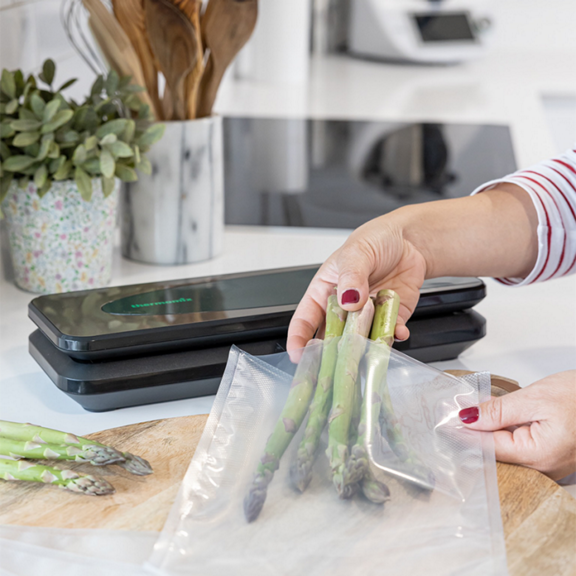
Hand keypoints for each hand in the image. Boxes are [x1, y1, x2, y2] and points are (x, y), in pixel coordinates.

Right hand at [287, 214, 427, 351]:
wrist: (409, 240)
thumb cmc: (374, 241)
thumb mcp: (356, 253)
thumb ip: (351, 277)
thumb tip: (348, 299)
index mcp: (324, 292)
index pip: (305, 320)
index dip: (299, 339)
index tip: (299, 355)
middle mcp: (344, 309)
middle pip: (332, 338)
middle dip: (332, 354)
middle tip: (335, 363)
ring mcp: (367, 316)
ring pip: (361, 341)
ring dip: (365, 348)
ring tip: (369, 350)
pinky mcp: (391, 318)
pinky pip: (389, 333)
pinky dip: (394, 336)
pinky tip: (397, 332)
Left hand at [459, 370, 575, 479]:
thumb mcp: (534, 398)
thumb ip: (498, 410)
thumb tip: (468, 417)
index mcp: (538, 456)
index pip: (486, 448)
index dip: (461, 433)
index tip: (442, 421)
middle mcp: (542, 468)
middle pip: (492, 453)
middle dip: (470, 434)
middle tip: (449, 415)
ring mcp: (546, 465)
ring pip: (503, 451)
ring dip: (483, 433)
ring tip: (465, 414)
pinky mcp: (547, 457)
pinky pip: (516, 449)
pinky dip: (500, 434)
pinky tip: (488, 422)